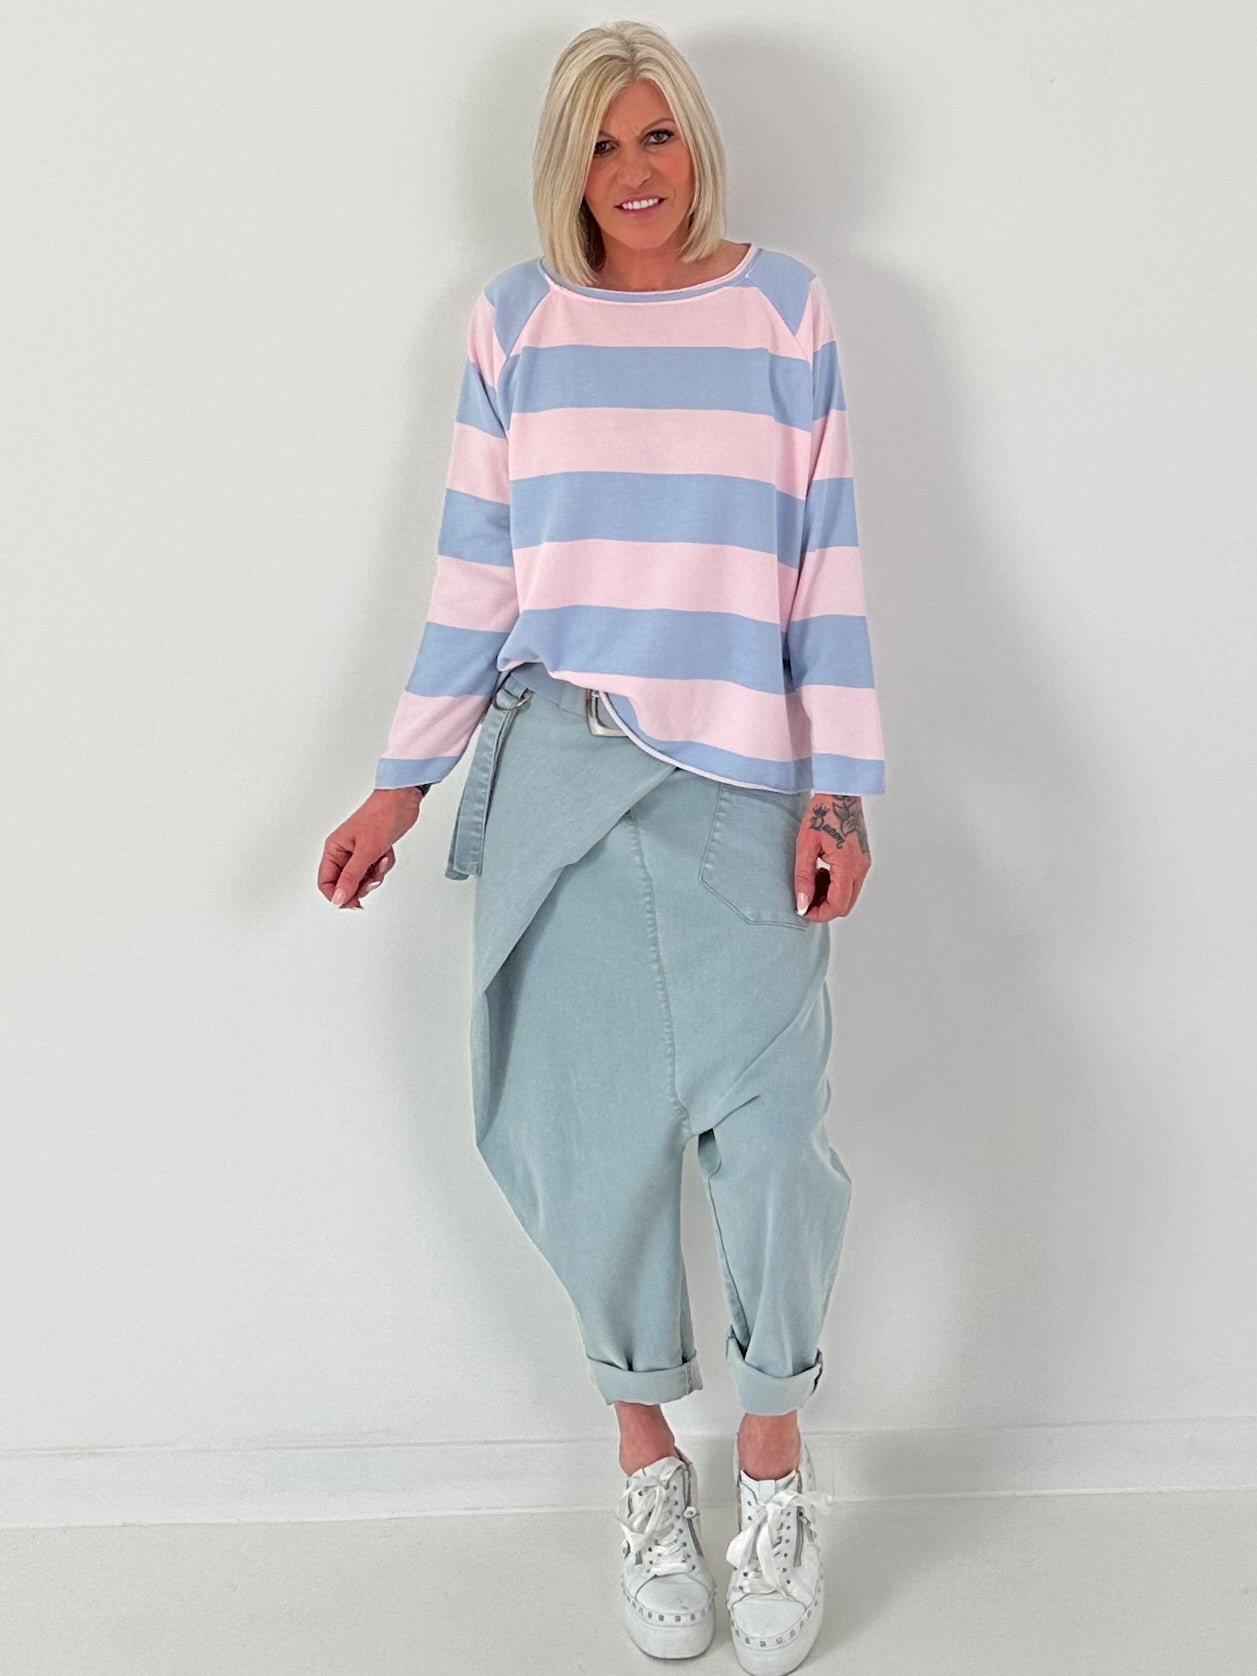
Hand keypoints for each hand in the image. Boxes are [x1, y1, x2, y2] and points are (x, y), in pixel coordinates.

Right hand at [318, 786, 424, 910]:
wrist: (402, 801)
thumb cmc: (380, 816)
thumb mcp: (365, 851)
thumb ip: (351, 877)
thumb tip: (339, 898)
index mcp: (334, 849)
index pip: (326, 883)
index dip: (338, 895)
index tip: (354, 901)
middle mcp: (343, 853)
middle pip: (345, 884)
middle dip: (362, 885)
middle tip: (373, 878)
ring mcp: (359, 853)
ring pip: (363, 879)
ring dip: (376, 875)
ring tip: (381, 860)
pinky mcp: (373, 852)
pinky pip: (376, 871)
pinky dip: (384, 865)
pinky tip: (387, 853)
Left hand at [794, 793, 870, 922]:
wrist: (840, 795)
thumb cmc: (822, 815)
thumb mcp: (805, 847)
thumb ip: (803, 878)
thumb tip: (802, 904)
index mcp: (847, 865)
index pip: (837, 905)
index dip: (819, 914)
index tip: (803, 910)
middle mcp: (860, 868)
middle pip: (845, 905)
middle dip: (824, 907)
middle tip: (804, 897)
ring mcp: (864, 864)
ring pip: (848, 896)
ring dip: (829, 896)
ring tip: (811, 879)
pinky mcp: (862, 860)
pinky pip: (851, 884)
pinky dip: (836, 886)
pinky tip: (821, 872)